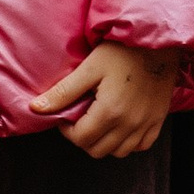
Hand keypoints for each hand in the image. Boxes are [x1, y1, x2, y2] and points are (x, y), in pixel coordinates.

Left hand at [32, 41, 179, 158]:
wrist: (157, 41)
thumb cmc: (122, 50)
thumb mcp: (89, 67)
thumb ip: (63, 92)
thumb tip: (35, 108)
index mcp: (110, 111)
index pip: (80, 139)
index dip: (67, 130)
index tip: (67, 114)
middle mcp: (130, 123)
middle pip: (97, 150)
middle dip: (83, 138)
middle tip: (81, 118)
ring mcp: (146, 124)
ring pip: (119, 152)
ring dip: (104, 142)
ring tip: (99, 122)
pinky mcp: (158, 120)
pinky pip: (142, 145)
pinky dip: (129, 142)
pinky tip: (121, 126)